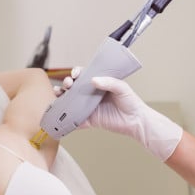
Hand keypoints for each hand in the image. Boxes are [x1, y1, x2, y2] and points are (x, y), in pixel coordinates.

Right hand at [55, 69, 182, 160]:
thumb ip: (109, 82)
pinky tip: (60, 115)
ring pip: (71, 102)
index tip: (75, 74)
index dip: (76, 73)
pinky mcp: (89, 120)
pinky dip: (66, 118)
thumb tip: (94, 80)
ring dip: (62, 98)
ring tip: (58, 95)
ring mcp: (89, 107)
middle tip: (68, 85)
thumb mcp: (122, 88)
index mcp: (99, 84)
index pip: (84, 75)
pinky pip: (75, 120)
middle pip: (74, 87)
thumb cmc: (131, 101)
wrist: (136, 121)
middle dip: (67, 83)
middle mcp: (91, 94)